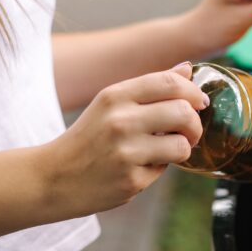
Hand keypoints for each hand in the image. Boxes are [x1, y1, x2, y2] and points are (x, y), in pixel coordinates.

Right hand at [40, 62, 206, 216]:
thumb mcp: (111, 104)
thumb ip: (150, 87)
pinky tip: (139, 167)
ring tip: (166, 150)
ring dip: (182, 148)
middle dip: (195, 123)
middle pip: (184, 111)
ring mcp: (126, 152)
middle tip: (189, 131)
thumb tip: (187, 69)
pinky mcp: (131, 181)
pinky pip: (164, 170)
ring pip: (182, 145)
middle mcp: (120, 121)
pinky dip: (158, 168)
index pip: (170, 83)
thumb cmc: (88, 138)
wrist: (52, 178)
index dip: (193, 92)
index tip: (199, 102)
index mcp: (115, 96)